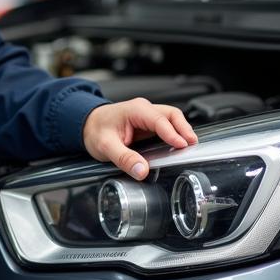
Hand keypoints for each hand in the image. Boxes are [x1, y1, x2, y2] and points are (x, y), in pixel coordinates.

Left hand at [82, 99, 196, 180]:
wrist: (87, 125)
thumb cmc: (95, 130)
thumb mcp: (105, 146)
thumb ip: (124, 158)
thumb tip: (142, 170)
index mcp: (135, 110)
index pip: (159, 120)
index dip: (173, 133)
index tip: (182, 145)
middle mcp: (143, 109)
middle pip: (171, 114)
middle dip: (184, 129)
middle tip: (192, 145)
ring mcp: (147, 115)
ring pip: (172, 118)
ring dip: (182, 130)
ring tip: (190, 146)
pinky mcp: (149, 124)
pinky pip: (166, 126)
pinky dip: (175, 134)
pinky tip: (179, 145)